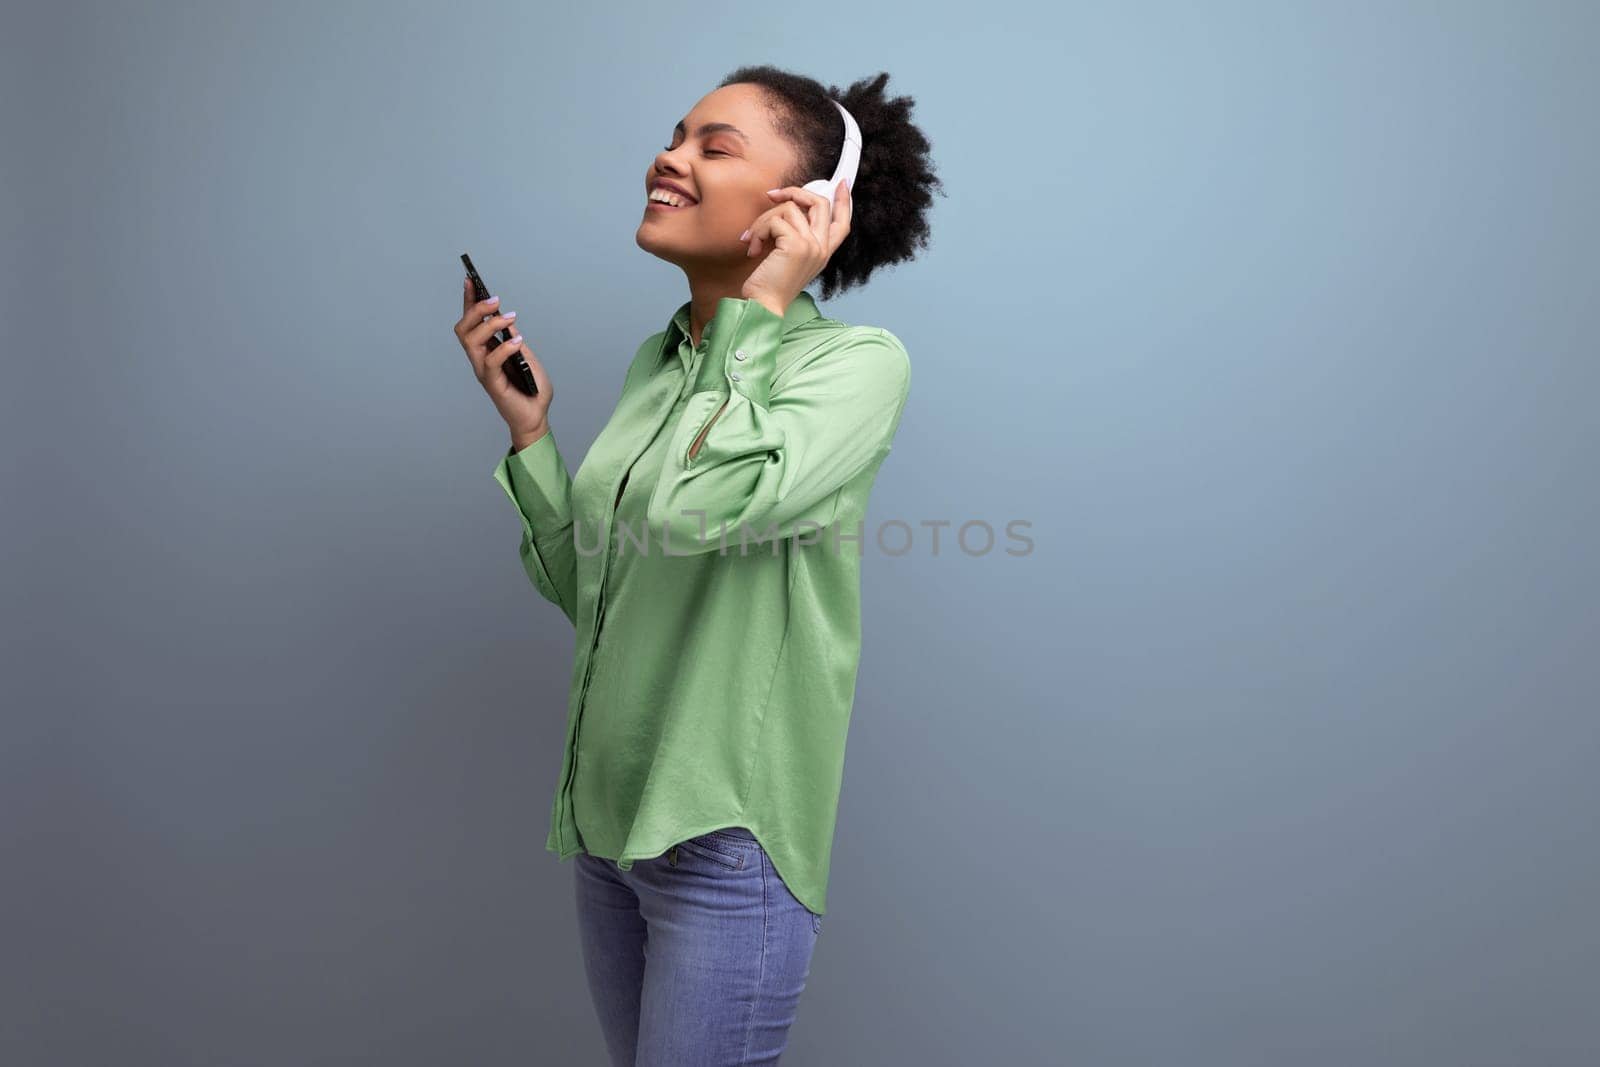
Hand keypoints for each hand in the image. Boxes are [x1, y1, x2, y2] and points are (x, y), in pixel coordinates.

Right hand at [452, 277, 553, 443]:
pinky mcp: (493, 384)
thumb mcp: (526, 356)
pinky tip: (517, 341)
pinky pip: (491, 361)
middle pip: (464, 329)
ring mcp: (484, 371)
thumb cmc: (531, 389)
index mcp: (486, 351)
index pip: (472, 323)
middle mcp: (480, 359)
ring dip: (489, 326)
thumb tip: (506, 319)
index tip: (470, 279)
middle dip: (475, 309)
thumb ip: (513, 339)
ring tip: (509, 318)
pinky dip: (504, 347)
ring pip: (472, 342)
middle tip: (495, 300)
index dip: (468, 301)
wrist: (537, 417)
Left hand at [739, 179, 851, 311]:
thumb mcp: (790, 258)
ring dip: (764, 220)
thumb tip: (789, 206)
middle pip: (820, 203)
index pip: (843, 222)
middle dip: (794, 191)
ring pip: (789, 209)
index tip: (842, 183)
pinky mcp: (796, 245)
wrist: (764, 306)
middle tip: (772, 195)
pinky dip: (758, 230)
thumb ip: (797, 235)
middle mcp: (822, 248)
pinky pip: (775, 220)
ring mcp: (812, 246)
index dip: (843, 200)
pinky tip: (753, 248)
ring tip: (753, 239)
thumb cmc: (770, 284)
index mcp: (824, 252)